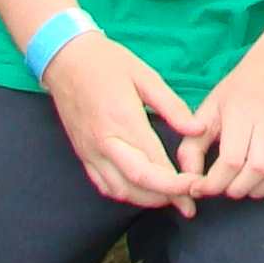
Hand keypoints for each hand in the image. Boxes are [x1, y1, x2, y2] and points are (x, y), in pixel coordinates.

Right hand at [43, 32, 204, 212]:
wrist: (66, 59)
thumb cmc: (108, 62)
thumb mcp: (145, 75)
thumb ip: (172, 106)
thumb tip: (198, 130)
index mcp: (124, 120)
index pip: (154, 162)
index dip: (177, 181)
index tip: (197, 186)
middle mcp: (105, 142)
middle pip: (138, 182)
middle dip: (166, 197)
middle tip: (188, 203)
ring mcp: (90, 151)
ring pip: (119, 190)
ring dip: (146, 199)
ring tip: (169, 198)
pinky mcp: (82, 155)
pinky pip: (103, 184)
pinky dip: (124, 193)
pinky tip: (141, 191)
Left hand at [178, 46, 263, 203]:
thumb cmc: (239, 93)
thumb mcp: (208, 110)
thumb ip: (192, 146)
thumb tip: (189, 180)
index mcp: (242, 111)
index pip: (231, 160)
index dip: (213, 183)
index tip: (201, 187)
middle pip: (257, 170)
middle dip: (235, 188)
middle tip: (224, 185)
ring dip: (259, 189)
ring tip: (244, 183)